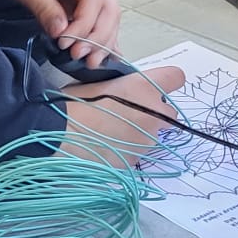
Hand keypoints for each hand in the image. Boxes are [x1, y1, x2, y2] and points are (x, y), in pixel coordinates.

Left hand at [0, 0, 119, 63]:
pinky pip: (95, 15)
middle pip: (108, 8)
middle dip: (99, 36)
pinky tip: (100, 52)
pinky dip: (98, 33)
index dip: (84, 26)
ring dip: (101, 38)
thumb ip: (44, 7)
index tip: (65, 43)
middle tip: (81, 57)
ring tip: (90, 61)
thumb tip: (61, 33)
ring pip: (106, 14)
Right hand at [59, 67, 185, 163]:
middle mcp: (153, 114)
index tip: (156, 86)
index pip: (175, 77)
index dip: (166, 81)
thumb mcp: (99, 83)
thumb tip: (121, 90)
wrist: (61, 135)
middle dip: (155, 113)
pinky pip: (136, 153)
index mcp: (144, 87)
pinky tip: (105, 147)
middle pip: (169, 112)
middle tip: (130, 114)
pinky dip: (126, 150)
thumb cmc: (74, 103)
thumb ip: (120, 86)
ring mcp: (147, 140)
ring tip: (110, 133)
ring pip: (152, 135)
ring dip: (139, 133)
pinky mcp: (136, 160)